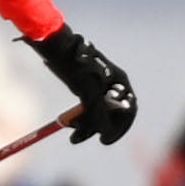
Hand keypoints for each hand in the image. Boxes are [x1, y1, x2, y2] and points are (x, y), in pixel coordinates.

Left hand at [32, 26, 137, 145]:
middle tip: (79, 139)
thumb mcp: (89, 91)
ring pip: (98, 113)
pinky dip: (79, 117)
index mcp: (120, 80)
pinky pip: (87, 108)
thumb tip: (106, 135)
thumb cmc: (76, 64)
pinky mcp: (86, 87)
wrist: (57, 45)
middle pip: (112, 114)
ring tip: (71, 136)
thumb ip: (99, 114)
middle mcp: (113, 83)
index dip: (118, 128)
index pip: (128, 110)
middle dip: (97, 128)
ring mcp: (99, 86)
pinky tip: (67, 125)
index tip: (104, 140)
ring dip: (85, 126)